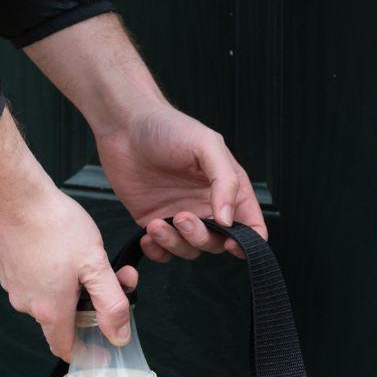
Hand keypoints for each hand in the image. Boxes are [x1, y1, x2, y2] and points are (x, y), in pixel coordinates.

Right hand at [0, 189, 139, 360]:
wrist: (16, 195)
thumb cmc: (55, 225)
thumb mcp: (95, 264)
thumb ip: (111, 303)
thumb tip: (119, 335)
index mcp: (49, 310)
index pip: (66, 348)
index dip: (87, 352)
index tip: (103, 347)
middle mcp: (27, 305)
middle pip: (63, 320)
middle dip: (90, 305)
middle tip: (114, 278)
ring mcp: (14, 287)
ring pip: (50, 298)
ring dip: (73, 287)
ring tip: (88, 258)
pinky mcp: (8, 270)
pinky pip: (36, 282)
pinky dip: (53, 275)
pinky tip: (63, 251)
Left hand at [95, 106, 266, 262]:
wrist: (124, 125)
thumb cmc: (168, 127)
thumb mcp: (206, 145)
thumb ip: (225, 181)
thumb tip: (228, 221)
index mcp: (228, 189)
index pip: (251, 226)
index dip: (248, 242)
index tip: (231, 243)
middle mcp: (207, 206)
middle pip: (218, 243)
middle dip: (201, 237)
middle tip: (181, 217)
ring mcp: (181, 217)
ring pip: (189, 250)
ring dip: (175, 243)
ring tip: (156, 225)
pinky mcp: (154, 223)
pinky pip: (163, 251)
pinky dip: (158, 251)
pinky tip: (147, 236)